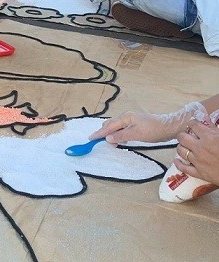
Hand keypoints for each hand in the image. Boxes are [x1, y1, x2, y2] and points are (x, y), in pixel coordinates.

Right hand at [90, 102, 208, 144]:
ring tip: (110, 144)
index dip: (99, 133)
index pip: (108, 126)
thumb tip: (108, 139)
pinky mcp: (135, 125)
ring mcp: (130, 120)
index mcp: (125, 118)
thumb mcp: (137, 134)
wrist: (170, 127)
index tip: (90, 139)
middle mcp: (126, 117)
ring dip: (111, 135)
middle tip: (99, 143)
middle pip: (110, 125)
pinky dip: (118, 135)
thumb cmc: (154, 130)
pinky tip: (121, 141)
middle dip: (104, 133)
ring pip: (116, 127)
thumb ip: (121, 136)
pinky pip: (121, 129)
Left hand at [174, 120, 218, 185]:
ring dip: (181, 147)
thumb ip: (215, 128)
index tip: (193, 124)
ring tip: (184, 146)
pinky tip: (176, 160)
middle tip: (187, 136)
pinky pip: (183, 168)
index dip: (192, 123)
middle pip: (182, 137)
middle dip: (183, 135)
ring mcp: (198, 161)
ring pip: (181, 151)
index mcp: (209, 137)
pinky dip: (178, 164)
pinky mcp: (199, 173)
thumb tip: (207, 119)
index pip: (193, 125)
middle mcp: (200, 148)